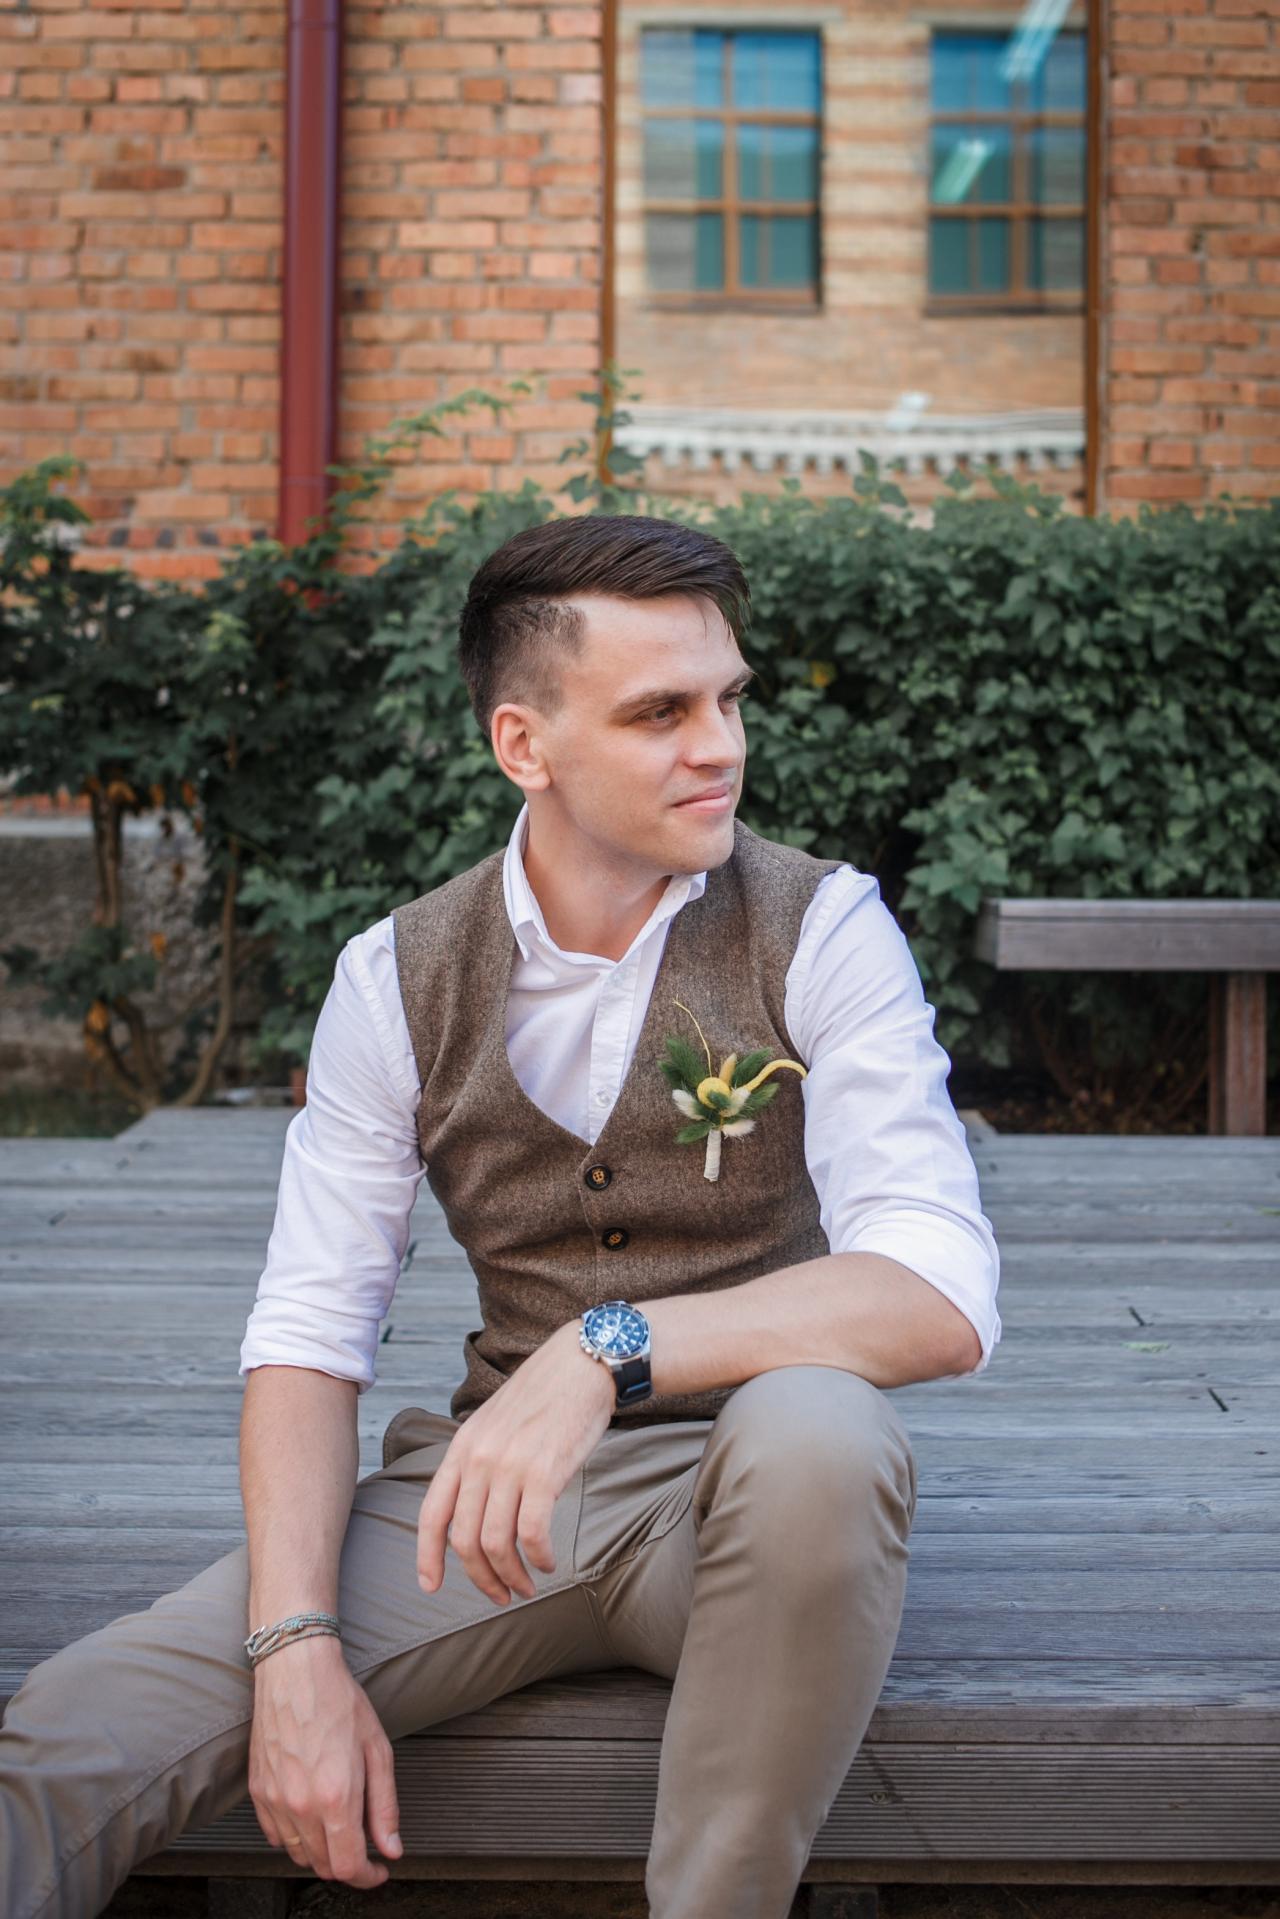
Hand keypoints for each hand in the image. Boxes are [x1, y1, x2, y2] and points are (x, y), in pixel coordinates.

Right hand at [248, 1634, 402, 1887]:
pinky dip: (295, 1838)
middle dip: (348, 1864)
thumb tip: (391, 1848)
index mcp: (336, 1797)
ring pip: (298, 1855)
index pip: (348, 1866)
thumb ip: (385, 1805)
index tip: (379, 1870)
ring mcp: (276, 1801)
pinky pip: (276, 1836)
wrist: (296, 1671)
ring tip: (338, 1826)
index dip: (368, 1878)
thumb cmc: (339, 1702)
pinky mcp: (257, 1792)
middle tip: (364, 1844)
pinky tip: (310, 1816)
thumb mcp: (378, 1750)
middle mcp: (302, 1806)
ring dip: (322, 1853)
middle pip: (323, 1866)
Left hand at [417, 1319, 615, 1605]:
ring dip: (511, 1576)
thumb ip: (479, 1461)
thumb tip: (475, 1510)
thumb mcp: (495, 1423)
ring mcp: (510, 1466)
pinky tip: (548, 1562)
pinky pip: (532, 1533)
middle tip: (501, 1597)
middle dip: (481, 1579)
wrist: (582, 1363)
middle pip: (465, 1540)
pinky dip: (539, 1558)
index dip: (427, 1557)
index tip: (431, 1587)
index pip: (432, 1513)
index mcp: (462, 1447)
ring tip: (527, 1587)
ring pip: (496, 1544)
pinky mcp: (544, 1473)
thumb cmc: (545, 1396)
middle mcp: (479, 1459)